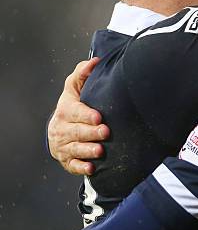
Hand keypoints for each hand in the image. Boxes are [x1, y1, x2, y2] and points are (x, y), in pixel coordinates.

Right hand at [48, 58, 109, 175]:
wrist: (60, 127)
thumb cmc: (73, 105)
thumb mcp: (75, 87)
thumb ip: (82, 74)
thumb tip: (94, 62)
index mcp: (65, 110)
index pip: (75, 112)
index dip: (86, 115)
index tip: (99, 117)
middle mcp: (62, 128)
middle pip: (76, 132)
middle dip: (91, 133)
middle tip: (105, 132)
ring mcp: (64, 145)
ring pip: (75, 149)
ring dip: (87, 150)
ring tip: (100, 151)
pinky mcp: (67, 160)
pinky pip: (73, 165)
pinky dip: (81, 167)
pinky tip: (91, 168)